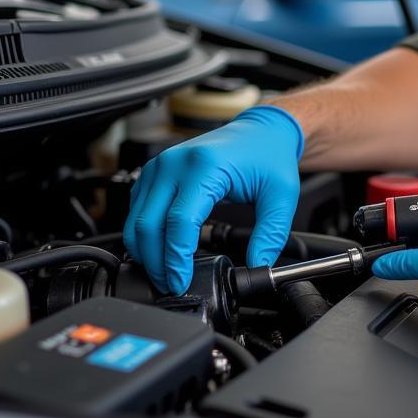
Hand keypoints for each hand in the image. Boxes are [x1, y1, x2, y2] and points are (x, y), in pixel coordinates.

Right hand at [123, 105, 302, 294]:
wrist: (261, 131)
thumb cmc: (268, 156)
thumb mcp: (282, 195)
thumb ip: (271, 233)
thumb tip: (258, 265)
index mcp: (204, 166)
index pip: (178, 222)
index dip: (175, 259)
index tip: (180, 282)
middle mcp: (175, 163)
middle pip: (148, 225)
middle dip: (156, 263)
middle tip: (171, 286)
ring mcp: (161, 166)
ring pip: (136, 220)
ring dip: (145, 252)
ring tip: (164, 273)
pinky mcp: (155, 172)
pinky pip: (137, 210)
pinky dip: (143, 234)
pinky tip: (159, 249)